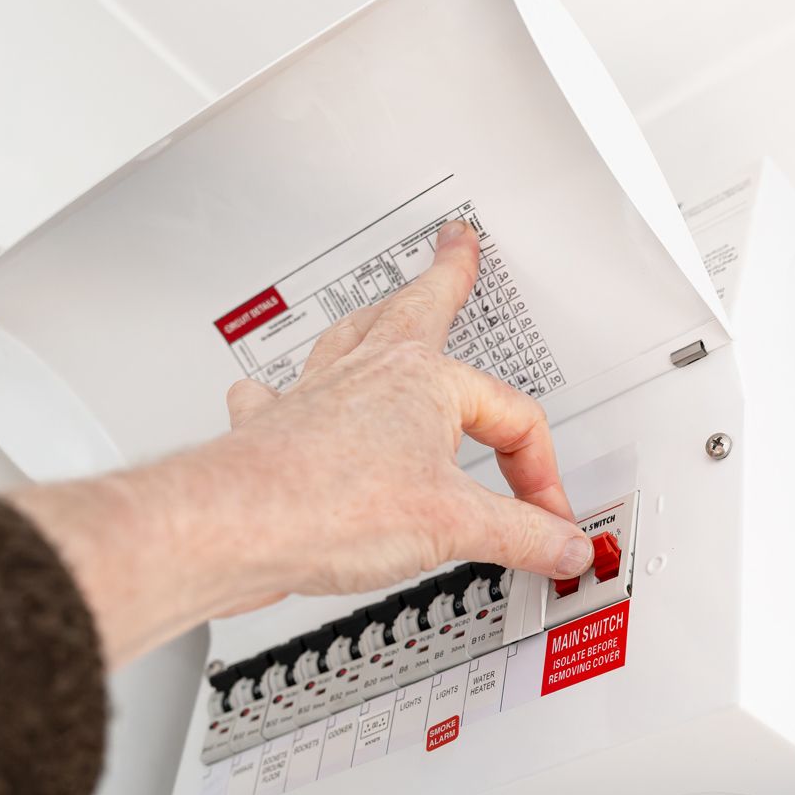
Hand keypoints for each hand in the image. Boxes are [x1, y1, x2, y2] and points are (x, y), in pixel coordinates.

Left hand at [11, 219, 589, 667]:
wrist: (232, 527)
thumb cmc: (327, 505)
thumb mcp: (453, 527)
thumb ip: (519, 536)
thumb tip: (562, 545)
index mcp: (424, 382)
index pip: (513, 420)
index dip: (539, 475)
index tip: (547, 518)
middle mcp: (369, 375)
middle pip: (417, 309)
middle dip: (445, 276)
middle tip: (457, 249)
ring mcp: (318, 398)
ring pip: (354, 339)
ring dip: (375, 319)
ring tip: (386, 304)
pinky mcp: (275, 432)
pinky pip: (280, 396)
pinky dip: (284, 392)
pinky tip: (273, 393)